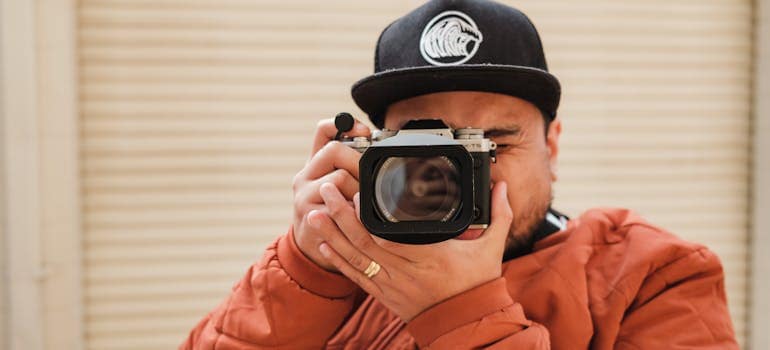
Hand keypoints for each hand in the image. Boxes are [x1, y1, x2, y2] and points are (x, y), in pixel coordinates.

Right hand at [291, 118, 369, 270]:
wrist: (312, 247)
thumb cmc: (332, 213)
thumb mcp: (338, 187)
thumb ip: (353, 168)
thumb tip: (379, 146)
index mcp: (313, 165)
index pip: (324, 131)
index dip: (345, 125)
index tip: (365, 131)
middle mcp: (304, 177)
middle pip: (334, 151)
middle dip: (358, 161)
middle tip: (369, 176)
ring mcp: (304, 197)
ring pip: (340, 178)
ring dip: (359, 189)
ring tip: (362, 203)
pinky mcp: (311, 217)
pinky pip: (341, 206)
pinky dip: (354, 211)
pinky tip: (357, 218)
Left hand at [308, 181, 511, 320]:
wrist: (465, 323)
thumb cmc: (477, 284)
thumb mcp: (491, 248)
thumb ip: (497, 215)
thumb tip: (502, 185)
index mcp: (430, 255)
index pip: (391, 234)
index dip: (368, 216)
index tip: (355, 192)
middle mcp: (406, 270)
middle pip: (365, 241)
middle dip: (341, 214)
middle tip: (326, 190)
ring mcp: (392, 284)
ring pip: (355, 258)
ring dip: (333, 234)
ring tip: (314, 213)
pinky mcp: (385, 295)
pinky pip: (356, 277)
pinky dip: (338, 262)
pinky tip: (323, 244)